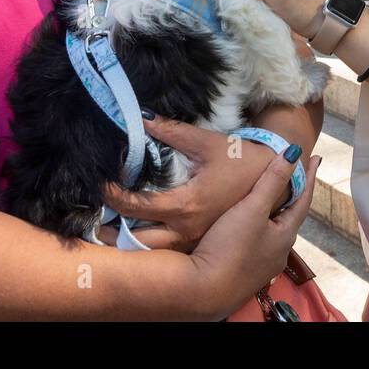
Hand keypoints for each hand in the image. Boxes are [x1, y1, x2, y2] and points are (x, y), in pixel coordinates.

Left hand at [103, 114, 299, 250]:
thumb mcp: (205, 142)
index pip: (136, 206)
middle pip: (139, 242)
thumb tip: (140, 117)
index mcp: (186, 206)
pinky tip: (138, 229)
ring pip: (153, 251)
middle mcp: (188, 230)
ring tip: (109, 228)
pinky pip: (168, 248)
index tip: (98, 184)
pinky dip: (150, 241)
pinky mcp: (201, 240)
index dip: (112, 195)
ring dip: (130, 241)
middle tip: (93, 221)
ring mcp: (195, 240)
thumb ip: (171, 131)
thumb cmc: (240, 159)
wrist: (275, 179)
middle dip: (114, 234)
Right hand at [187, 148, 320, 318]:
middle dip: (290, 195)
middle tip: (290, 175)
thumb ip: (272, 181)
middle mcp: (278, 252)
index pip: (303, 200)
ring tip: (267, 196)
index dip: (308, 177)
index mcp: (285, 235)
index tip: (315, 158)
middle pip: (288, 216)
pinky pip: (256, 242)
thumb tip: (295, 152)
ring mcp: (261, 265)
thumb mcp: (252, 209)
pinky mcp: (243, 272)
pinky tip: (245, 225)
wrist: (202, 291)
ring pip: (271, 231)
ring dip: (272, 212)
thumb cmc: (230, 247)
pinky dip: (257, 226)